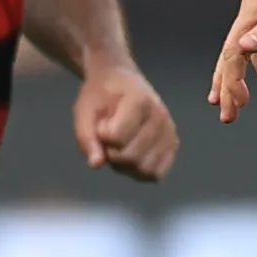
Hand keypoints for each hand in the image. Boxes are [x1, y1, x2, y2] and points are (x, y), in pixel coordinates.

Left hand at [74, 62, 178, 180]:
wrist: (120, 82)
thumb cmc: (101, 95)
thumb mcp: (83, 110)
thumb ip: (86, 136)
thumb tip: (96, 164)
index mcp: (140, 100)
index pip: (115, 137)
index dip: (100, 137)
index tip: (100, 124)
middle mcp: (160, 117)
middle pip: (132, 157)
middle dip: (112, 154)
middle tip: (107, 139)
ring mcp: (170, 132)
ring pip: (145, 170)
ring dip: (126, 166)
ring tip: (119, 148)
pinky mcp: (172, 145)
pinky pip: (156, 173)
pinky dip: (140, 172)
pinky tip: (131, 157)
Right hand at [210, 0, 256, 118]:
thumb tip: (243, 48)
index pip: (233, 49)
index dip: (230, 80)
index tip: (233, 107)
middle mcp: (255, 1)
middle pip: (233, 49)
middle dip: (228, 84)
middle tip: (228, 116)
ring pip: (246, 44)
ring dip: (240, 74)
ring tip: (238, 100)